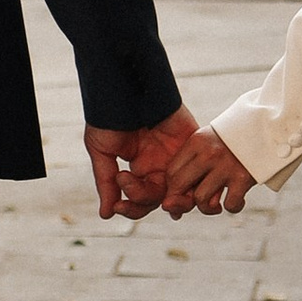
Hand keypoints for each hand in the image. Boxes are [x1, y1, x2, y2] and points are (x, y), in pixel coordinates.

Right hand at [85, 106, 197, 220]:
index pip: (140, 199)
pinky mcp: (192, 143)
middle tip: (141, 201)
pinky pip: (200, 168)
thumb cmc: (109, 116)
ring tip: (171, 204)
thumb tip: (107, 215)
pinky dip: (199, 183)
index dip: (131, 207)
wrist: (126, 85)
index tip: (119, 205)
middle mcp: (159, 165)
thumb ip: (106, 183)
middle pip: (162, 199)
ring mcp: (176, 155)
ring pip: (183, 189)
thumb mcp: (101, 150)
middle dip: (150, 205)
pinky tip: (191, 192)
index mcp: (139, 168)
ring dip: (179, 202)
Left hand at [162, 125, 255, 218]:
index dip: (172, 189)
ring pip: (201, 199)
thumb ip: (192, 165)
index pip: (171, 172)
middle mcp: (208, 154)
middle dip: (182, 201)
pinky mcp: (243, 178)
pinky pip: (230, 204)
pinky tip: (236, 200)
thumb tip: (172, 204)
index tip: (181, 196)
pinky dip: (233, 207)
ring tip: (215, 206)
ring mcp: (226, 166)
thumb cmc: (232, 140)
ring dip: (207, 209)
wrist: (266, 128)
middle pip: (179, 185)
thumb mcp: (208, 142)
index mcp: (196, 142)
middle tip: (193, 204)